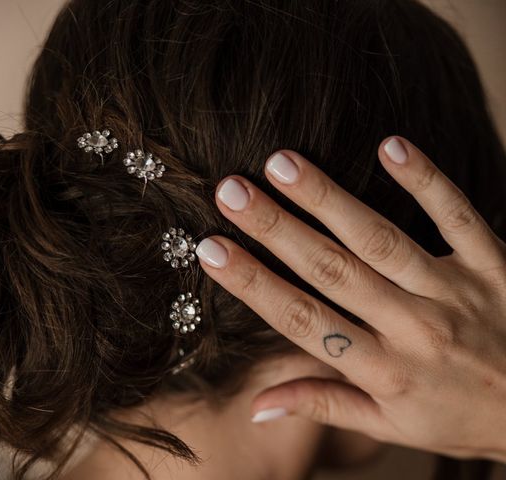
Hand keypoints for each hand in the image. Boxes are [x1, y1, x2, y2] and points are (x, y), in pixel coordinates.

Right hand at [194, 136, 505, 461]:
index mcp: (382, 370)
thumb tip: (258, 408)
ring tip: (282, 164)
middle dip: (275, 229)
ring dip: (328, 199)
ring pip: (380, 240)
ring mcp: (454, 292)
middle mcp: (412, 328)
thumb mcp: (390, 426)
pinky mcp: (494, 264)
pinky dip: (426, 182)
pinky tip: (390, 146)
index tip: (210, 249)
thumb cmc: (460, 418)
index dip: (252, 284)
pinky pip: (458, 217)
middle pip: (331, 271)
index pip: (301, 321)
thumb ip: (324, 405)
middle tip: (231, 190)